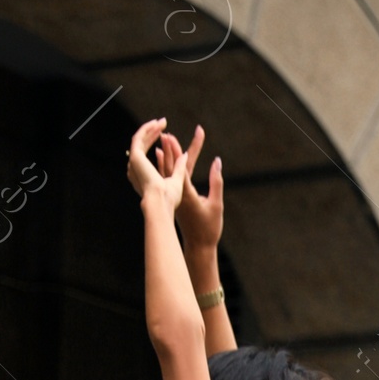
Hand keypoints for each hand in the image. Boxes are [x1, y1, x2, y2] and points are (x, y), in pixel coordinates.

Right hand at [126, 118, 187, 210]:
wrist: (161, 202)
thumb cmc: (170, 199)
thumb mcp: (177, 180)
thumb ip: (179, 167)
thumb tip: (184, 155)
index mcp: (143, 177)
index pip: (148, 157)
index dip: (156, 145)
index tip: (165, 136)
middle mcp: (135, 170)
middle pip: (142, 146)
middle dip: (152, 134)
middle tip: (163, 123)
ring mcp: (134, 163)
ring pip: (140, 140)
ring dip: (150, 129)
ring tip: (162, 122)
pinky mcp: (135, 157)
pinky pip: (139, 138)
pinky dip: (147, 130)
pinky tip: (158, 125)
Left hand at [160, 126, 223, 263]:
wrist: (198, 246)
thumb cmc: (209, 228)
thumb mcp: (216, 205)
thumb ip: (217, 182)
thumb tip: (217, 161)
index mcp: (187, 195)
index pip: (181, 168)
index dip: (179, 151)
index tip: (174, 137)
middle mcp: (177, 195)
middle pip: (172, 168)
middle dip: (171, 149)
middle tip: (165, 133)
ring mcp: (174, 198)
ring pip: (168, 173)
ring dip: (166, 156)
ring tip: (162, 141)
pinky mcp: (175, 200)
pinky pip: (168, 180)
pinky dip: (165, 167)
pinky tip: (161, 157)